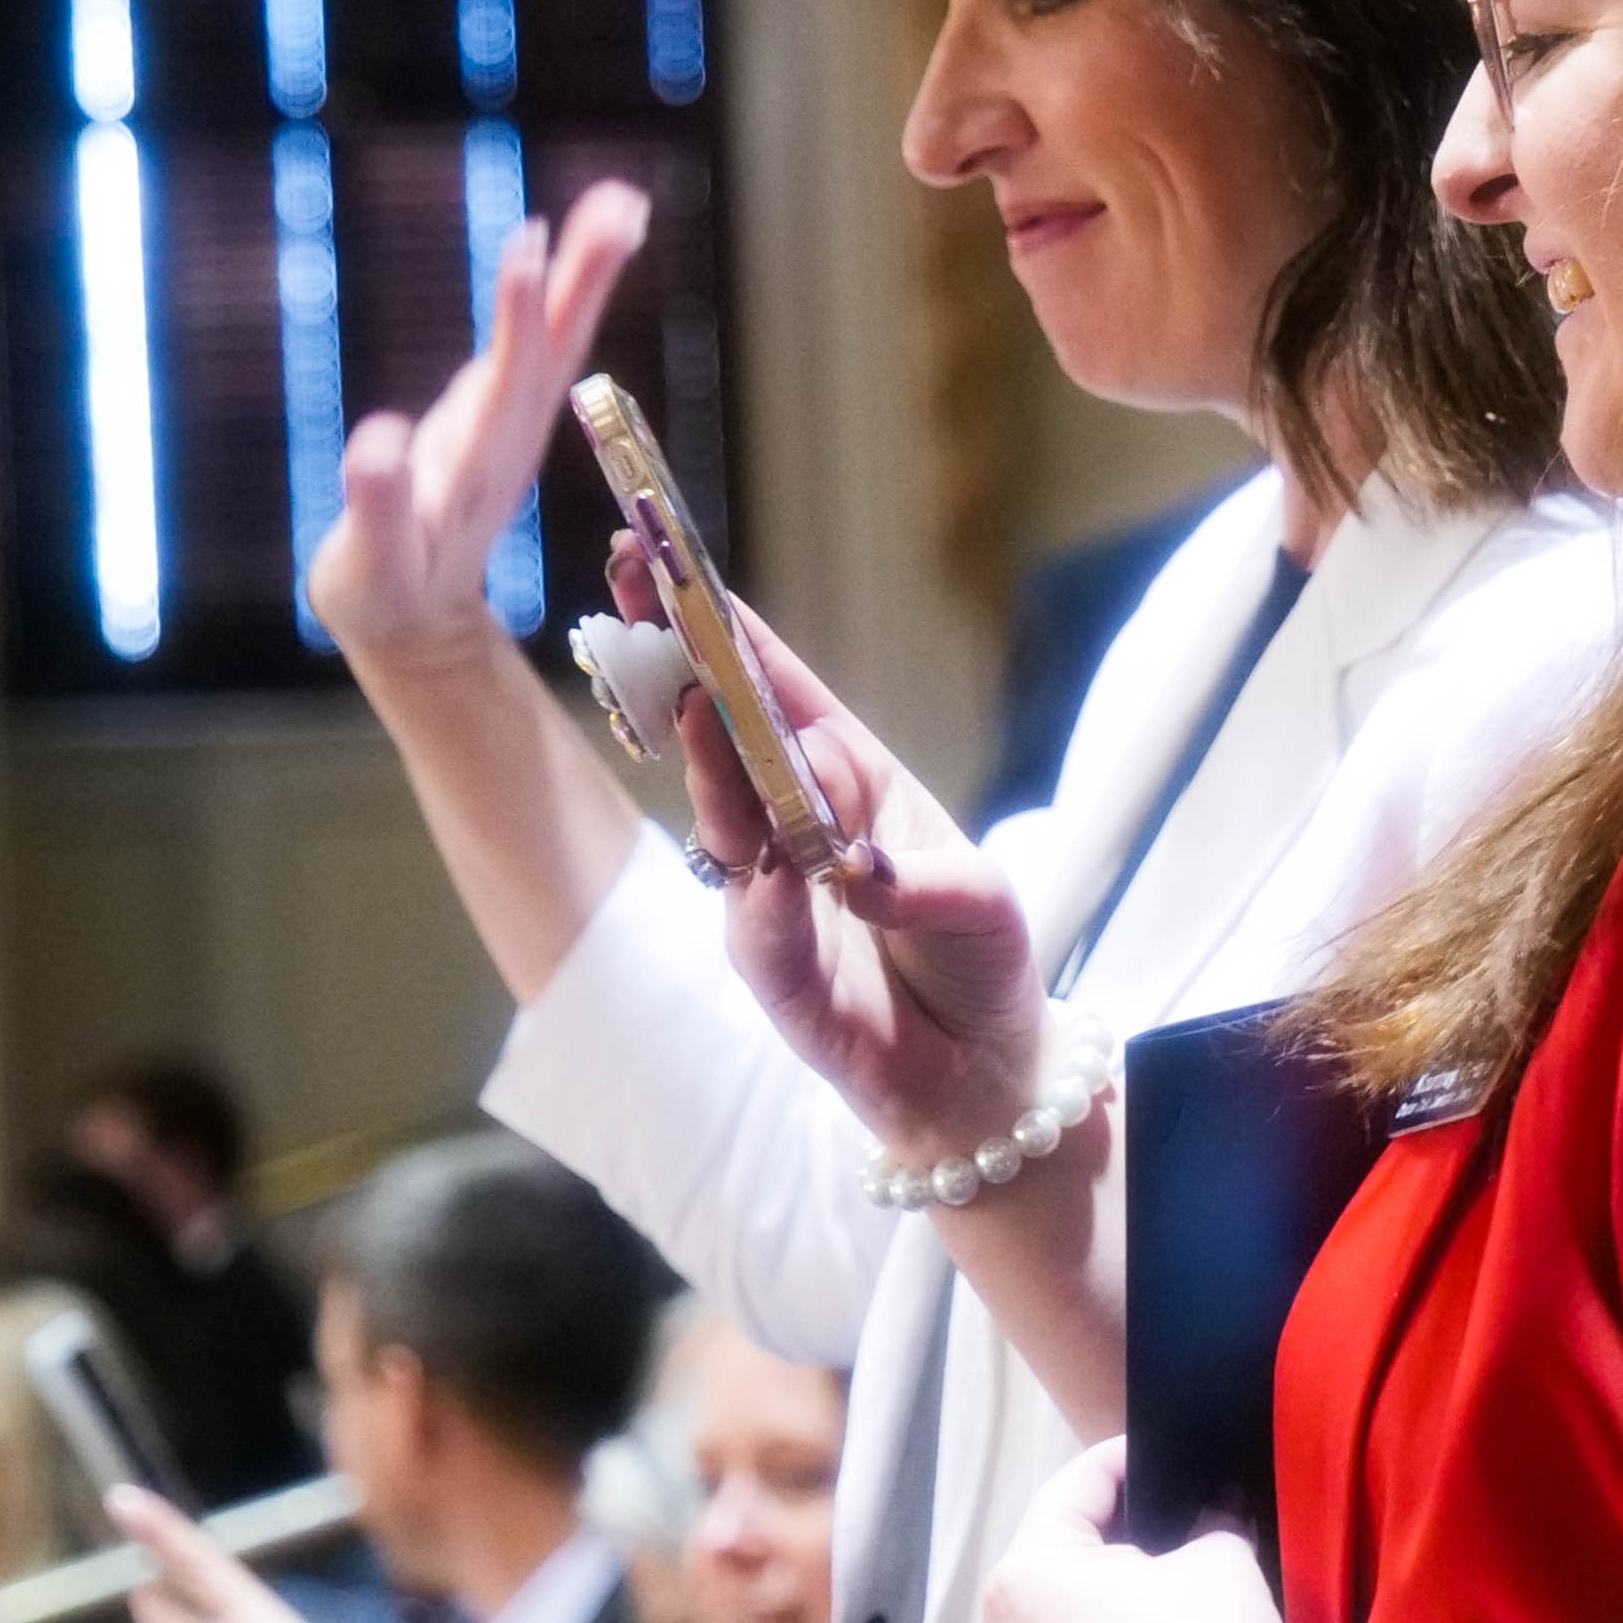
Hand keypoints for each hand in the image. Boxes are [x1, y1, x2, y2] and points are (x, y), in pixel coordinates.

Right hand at [316, 179, 651, 676]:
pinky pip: (535, 341)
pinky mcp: (498, 411)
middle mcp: (509, 435)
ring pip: (557, 339)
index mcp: (481, 465)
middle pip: (556, 348)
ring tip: (619, 204)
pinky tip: (562, 246)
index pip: (510, 382)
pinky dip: (553, 291)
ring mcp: (509, 421)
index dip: (520, 317)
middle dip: (586, 276)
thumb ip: (378, 506)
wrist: (418, 620)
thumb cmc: (383, 591)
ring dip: (588, 273)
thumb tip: (381, 444)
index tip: (530, 245)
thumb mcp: (372, 562)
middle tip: (620, 204)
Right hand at [627, 554, 1059, 1174]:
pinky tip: (772, 872)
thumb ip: (908, 874)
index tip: (656, 556)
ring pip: (727, 822)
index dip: (712, 622)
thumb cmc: (978, 952)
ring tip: (703, 711)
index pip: (766, 682)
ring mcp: (771, 893)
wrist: (984, 1066)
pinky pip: (758, 928)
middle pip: (719, 734)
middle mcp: (793, 823)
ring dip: (714, 768)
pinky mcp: (771, 972)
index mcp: (844, 771)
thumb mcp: (973, 892)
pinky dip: (768, 900)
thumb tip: (844, 860)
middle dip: (677, 664)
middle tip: (638, 598)